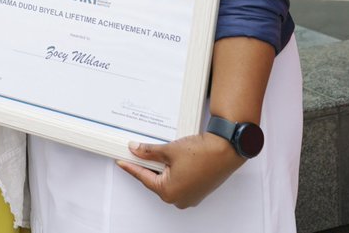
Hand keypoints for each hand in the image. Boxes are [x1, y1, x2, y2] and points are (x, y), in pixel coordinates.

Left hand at [116, 133, 243, 208]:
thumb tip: (136, 150)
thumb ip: (149, 152)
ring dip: (161, 169)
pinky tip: (171, 160)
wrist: (226, 150)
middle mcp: (179, 199)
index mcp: (169, 192)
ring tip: (158, 154)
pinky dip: (173, 172)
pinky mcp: (197, 191)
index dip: (131, 167)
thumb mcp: (169, 150)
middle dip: (147, 166)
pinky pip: (179, 182)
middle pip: (155, 180)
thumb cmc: (203, 153)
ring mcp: (190, 197)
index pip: (143, 177)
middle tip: (137, 153)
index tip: (121, 162)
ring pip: (167, 181)